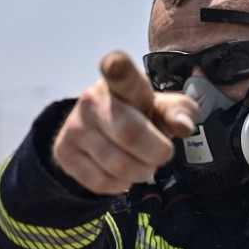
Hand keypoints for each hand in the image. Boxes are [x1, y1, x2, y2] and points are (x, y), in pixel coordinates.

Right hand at [52, 50, 197, 194]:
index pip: (119, 72)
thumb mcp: (163, 108)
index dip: (117, 68)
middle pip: (131, 135)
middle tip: (160, 153)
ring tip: (140, 162)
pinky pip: (101, 182)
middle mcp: (92, 99)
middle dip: (156, 153)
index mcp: (120, 81)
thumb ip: (180, 112)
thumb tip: (184, 126)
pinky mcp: (64, 152)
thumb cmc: (140, 115)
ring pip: (118, 165)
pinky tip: (121, 173)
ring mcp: (74, 126)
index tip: (115, 64)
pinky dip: (120, 185)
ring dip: (140, 172)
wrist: (101, 130)